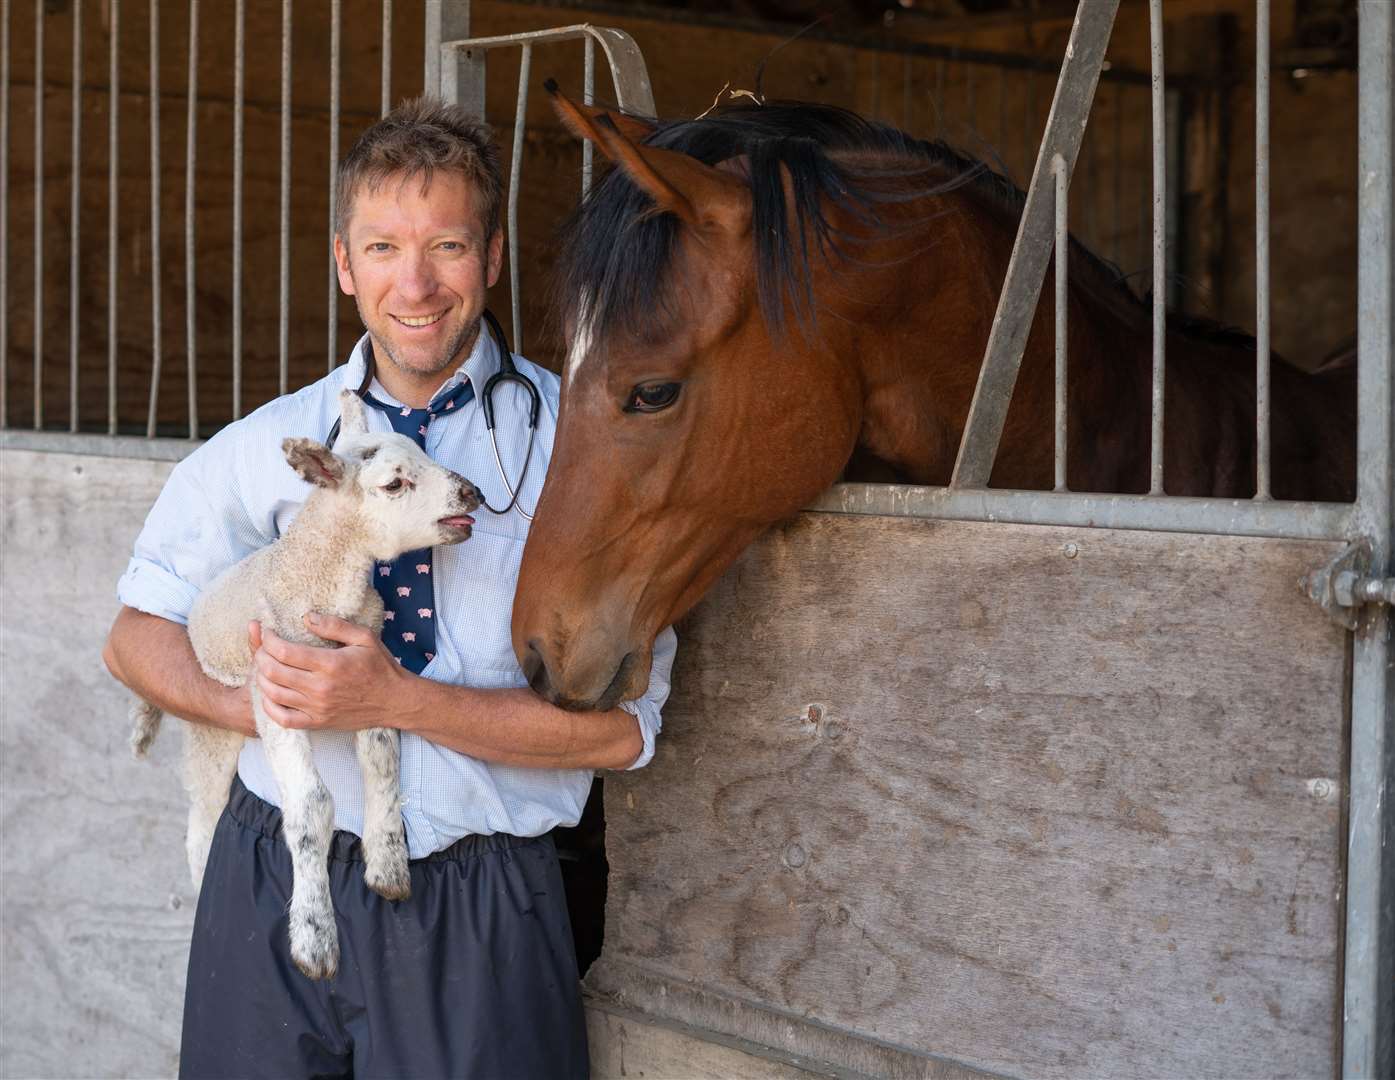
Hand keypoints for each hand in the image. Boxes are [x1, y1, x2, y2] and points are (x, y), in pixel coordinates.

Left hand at [249, 614, 406, 730]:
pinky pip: (283, 718)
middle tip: (262, 647)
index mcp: (330, 664)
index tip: (267, 632)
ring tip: (264, 666)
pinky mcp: (318, 722)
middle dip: (260, 656)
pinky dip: (269, 706)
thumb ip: (334, 625)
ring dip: (261, 677)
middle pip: (273, 671)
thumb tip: (306, 617)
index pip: (284, 651)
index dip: (268, 639)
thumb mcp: (365, 638)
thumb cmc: (380, 667)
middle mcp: (320, 687)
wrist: (395, 701)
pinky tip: (269, 694)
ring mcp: (317, 708)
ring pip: (273, 693)